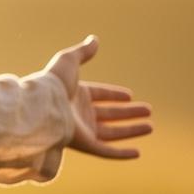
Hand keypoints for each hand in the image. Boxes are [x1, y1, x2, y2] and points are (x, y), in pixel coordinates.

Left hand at [43, 34, 152, 159]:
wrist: (43, 106)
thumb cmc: (54, 82)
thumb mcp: (69, 60)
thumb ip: (83, 52)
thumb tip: (94, 39)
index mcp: (75, 94)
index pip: (99, 95)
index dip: (114, 95)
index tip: (130, 95)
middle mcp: (79, 113)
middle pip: (109, 114)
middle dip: (128, 113)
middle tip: (148, 110)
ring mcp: (82, 130)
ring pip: (112, 133)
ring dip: (131, 130)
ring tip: (150, 126)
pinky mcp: (85, 145)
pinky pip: (107, 152)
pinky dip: (122, 154)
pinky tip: (138, 152)